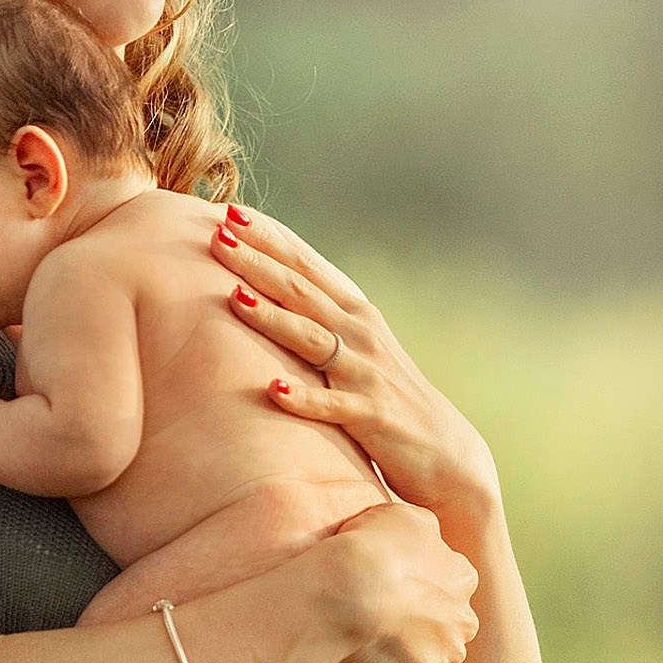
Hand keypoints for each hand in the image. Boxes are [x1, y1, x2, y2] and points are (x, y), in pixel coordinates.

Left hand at [209, 207, 499, 526]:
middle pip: (301, 291)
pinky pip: (331, 406)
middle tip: (218, 235)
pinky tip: (273, 390)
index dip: (269, 238)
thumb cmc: (388, 395)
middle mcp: (360, 334)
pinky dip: (303, 398)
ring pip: (311, 339)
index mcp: (354, 312)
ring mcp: (365, 373)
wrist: (445, 451)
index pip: (306, 265)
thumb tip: (271, 286)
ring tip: (234, 297)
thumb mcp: (357, 346)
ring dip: (272, 317)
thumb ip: (321, 317)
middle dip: (258, 262)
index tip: (229, 211)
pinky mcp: (371, 416)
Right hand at [327, 499, 479, 662]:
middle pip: (444, 626)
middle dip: (420, 630)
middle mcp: (461, 613)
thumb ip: (415, 526)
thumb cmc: (365, 542)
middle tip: (381, 630)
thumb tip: (414, 531)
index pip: (445, 581)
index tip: (393, 590)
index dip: (415, 584)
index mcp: (458, 569)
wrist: (355, 584)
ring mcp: (446, 652)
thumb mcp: (400, 514)